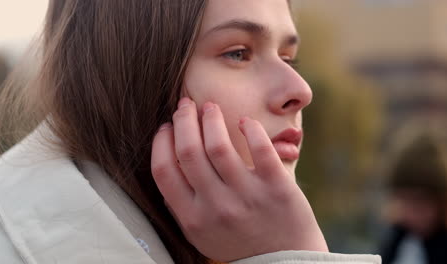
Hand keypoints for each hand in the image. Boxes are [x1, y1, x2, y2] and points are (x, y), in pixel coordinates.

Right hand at [151, 98, 327, 261]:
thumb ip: (182, 205)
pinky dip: (249, 128)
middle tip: (185, 105)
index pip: (163, 171)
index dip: (161, 142)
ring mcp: (247, 196)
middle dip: (183, 120)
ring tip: (210, 107)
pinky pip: (259, 148)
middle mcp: (216, 206)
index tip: (166, 127)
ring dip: (210, 118)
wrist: (285, 263)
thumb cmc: (239, 243)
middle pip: (188, 151)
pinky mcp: (276, 187)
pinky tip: (244, 121)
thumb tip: (167, 163)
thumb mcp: (201, 234)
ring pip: (218, 145)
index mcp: (193, 218)